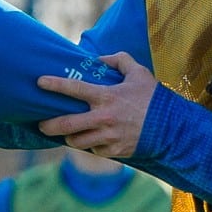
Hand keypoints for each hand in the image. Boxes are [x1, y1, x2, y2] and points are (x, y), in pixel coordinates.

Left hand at [36, 52, 157, 157]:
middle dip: (48, 126)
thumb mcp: (139, 73)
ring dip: (70, 138)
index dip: (54, 85)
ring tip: (69, 134)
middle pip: (65, 125)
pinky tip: (94, 140)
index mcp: (106, 96)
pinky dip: (92, 146)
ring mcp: (107, 137)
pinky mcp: (113, 152)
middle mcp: (103, 118)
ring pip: (76, 142)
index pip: (74, 88)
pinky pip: (94, 150)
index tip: (39, 82)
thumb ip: (119, 60)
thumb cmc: (154, 99)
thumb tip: (99, 60)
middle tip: (42, 125)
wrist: (172, 128)